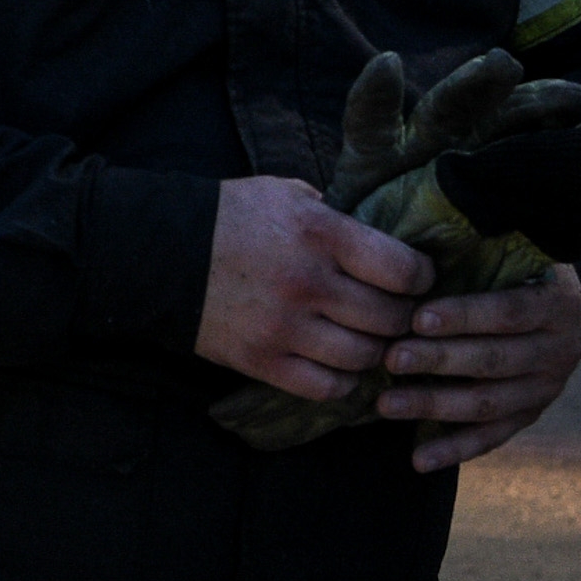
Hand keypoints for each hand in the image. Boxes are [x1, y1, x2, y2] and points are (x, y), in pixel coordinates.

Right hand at [194, 175, 432, 401]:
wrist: (159, 252)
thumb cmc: (229, 217)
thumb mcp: (285, 193)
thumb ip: (335, 214)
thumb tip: (379, 237)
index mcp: (319, 232)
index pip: (402, 269)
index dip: (421, 277)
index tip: (417, 278)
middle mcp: (307, 282)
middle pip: (390, 318)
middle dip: (404, 317)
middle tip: (398, 311)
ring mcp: (284, 327)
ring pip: (364, 356)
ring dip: (375, 350)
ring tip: (369, 337)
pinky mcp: (262, 360)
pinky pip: (326, 387)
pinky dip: (343, 380)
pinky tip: (340, 363)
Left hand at [385, 267, 580, 470]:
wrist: (566, 311)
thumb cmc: (520, 272)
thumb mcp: (518, 255)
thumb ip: (482, 254)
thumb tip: (420, 252)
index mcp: (557, 304)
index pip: (508, 312)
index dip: (464, 316)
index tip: (417, 318)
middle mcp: (558, 351)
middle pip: (493, 361)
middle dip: (438, 361)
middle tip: (390, 358)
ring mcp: (545, 390)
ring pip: (486, 404)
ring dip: (433, 406)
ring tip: (385, 405)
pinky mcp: (529, 417)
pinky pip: (490, 438)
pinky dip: (453, 450)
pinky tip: (418, 460)